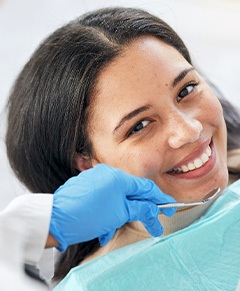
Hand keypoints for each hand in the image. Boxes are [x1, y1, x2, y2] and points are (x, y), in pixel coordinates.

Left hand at [49, 164, 175, 250]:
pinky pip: (104, 197)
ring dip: (120, 213)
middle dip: (139, 208)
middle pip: (131, 191)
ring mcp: (95, 179)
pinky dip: (107, 210)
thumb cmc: (87, 215)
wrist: (55, 219)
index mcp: (117, 177)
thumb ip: (139, 209)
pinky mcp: (86, 186)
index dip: (159, 199)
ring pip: (117, 196)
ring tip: (114, 227)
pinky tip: (102, 226)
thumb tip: (154, 209)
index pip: (145, 187)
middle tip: (150, 220)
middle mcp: (106, 173)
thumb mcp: (118, 214)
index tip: (168, 208)